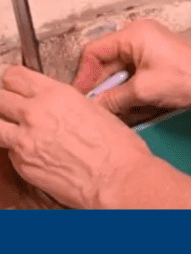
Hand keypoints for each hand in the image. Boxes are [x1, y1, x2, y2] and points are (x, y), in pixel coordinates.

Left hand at [0, 65, 154, 208]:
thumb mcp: (93, 108)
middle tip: (11, 105)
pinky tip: (31, 151)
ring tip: (14, 129)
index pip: (15, 76)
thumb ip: (65, 103)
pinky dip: (14, 149)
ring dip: (3, 124)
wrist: (115, 177)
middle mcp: (35, 113)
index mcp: (55, 94)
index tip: (13, 84)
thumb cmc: (115, 146)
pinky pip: (7, 150)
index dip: (12, 80)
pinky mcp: (21, 164)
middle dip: (4, 100)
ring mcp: (24, 139)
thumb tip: (54, 105)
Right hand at [73, 19, 190, 115]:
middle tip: (93, 107)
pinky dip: (128, 86)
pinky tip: (125, 104)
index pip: (94, 51)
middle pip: (106, 59)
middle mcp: (139, 34)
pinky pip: (134, 70)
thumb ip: (113, 98)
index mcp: (133, 34)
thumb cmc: (187, 79)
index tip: (82, 97)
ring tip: (109, 109)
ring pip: (120, 67)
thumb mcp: (143, 91)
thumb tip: (93, 107)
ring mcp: (150, 45)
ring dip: (114, 88)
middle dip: (100, 84)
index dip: (84, 75)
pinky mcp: (158, 58)